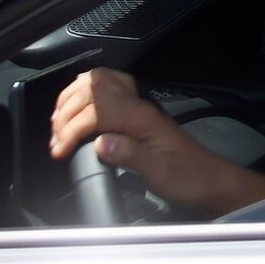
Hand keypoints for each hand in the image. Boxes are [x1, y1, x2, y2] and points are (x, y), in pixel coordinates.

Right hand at [48, 68, 259, 215]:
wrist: (209, 181)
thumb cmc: (187, 178)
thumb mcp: (159, 173)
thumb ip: (129, 155)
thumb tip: (99, 142)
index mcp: (142, 117)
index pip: (96, 111)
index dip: (71, 129)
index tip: (58, 151)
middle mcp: (140, 106)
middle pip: (94, 88)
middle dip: (66, 111)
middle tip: (55, 139)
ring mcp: (139, 107)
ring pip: (101, 82)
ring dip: (73, 98)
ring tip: (58, 124)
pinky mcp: (137, 115)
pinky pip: (109, 91)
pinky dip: (86, 96)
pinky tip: (78, 110)